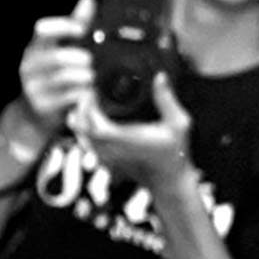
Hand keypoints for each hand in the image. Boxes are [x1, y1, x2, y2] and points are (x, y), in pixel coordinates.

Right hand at [16, 0, 96, 134]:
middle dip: (80, 58)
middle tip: (91, 62)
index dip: (62, 27)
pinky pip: (68, 98)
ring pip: (65, 78)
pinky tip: (88, 94)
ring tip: (92, 78)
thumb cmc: (51, 76)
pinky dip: (83, 95)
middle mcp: (30, 65)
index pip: (43, 30)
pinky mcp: (42, 106)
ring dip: (85, 78)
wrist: (33, 113)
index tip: (81, 30)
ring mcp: (34, 87)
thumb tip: (88, 0)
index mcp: (35, 47)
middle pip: (58, 57)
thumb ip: (74, 26)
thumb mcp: (59, 49)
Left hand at [80, 71, 195, 189]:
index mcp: (126, 140)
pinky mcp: (103, 161)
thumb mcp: (178, 124)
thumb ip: (167, 100)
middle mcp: (111, 150)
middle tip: (90, 89)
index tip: (94, 88)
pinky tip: (92, 115)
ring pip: (79, 134)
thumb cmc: (175, 154)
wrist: (169, 183)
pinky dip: (82, 126)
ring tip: (90, 99)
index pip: (94, 123)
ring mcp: (105, 157)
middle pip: (80, 126)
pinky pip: (83, 141)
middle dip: (81, 104)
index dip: (88, 104)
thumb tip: (160, 76)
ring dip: (80, 115)